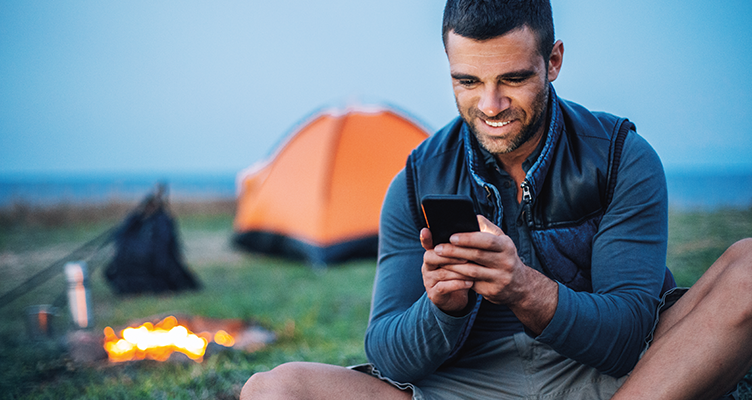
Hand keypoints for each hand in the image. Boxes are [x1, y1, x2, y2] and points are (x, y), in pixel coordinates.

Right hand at [420, 227, 474, 315]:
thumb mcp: (460, 259)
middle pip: (431, 257)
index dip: (425, 238)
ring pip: (440, 273)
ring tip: (472, 270)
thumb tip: (475, 223)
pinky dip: (457, 284)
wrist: (456, 299)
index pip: (427, 244)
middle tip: (465, 256)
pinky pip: (444, 288)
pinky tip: (470, 283)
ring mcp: (429, 281)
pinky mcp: (434, 294)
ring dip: (458, 271)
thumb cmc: (460, 274)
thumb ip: (462, 246)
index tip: (426, 230)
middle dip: (449, 255)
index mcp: (433, 255)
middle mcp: (428, 266)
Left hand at [432, 216, 557, 333]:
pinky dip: (458, 277)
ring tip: (439, 259)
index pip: (487, 240)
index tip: (452, 236)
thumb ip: (487, 228)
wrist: (520, 285)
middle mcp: (505, 262)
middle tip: (438, 248)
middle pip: (477, 256)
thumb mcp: (502, 241)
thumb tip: (473, 216)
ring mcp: (499, 278)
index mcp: (507, 246)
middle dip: (455, 251)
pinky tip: (446, 272)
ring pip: (472, 271)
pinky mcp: (492, 291)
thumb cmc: (505, 257)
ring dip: (453, 265)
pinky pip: (471, 283)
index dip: (469, 238)